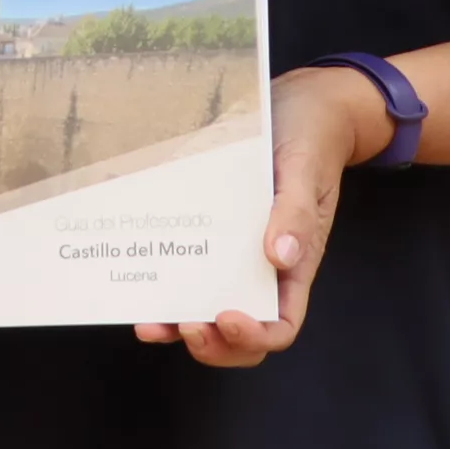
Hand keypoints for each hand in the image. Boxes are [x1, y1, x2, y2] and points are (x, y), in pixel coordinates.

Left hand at [140, 62, 377, 366]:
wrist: (300, 105)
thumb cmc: (311, 139)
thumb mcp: (306, 170)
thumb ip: (296, 213)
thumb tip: (280, 257)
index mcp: (295, 264)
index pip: (280, 324)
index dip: (254, 336)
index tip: (227, 317)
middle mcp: (261, 268)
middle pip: (240, 334)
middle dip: (212, 343)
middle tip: (184, 326)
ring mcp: (232, 254)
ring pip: (206, 309)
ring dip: (179, 325)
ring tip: (150, 323)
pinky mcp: (209, 233)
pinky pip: (186, 269)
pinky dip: (164, 286)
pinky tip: (138, 285)